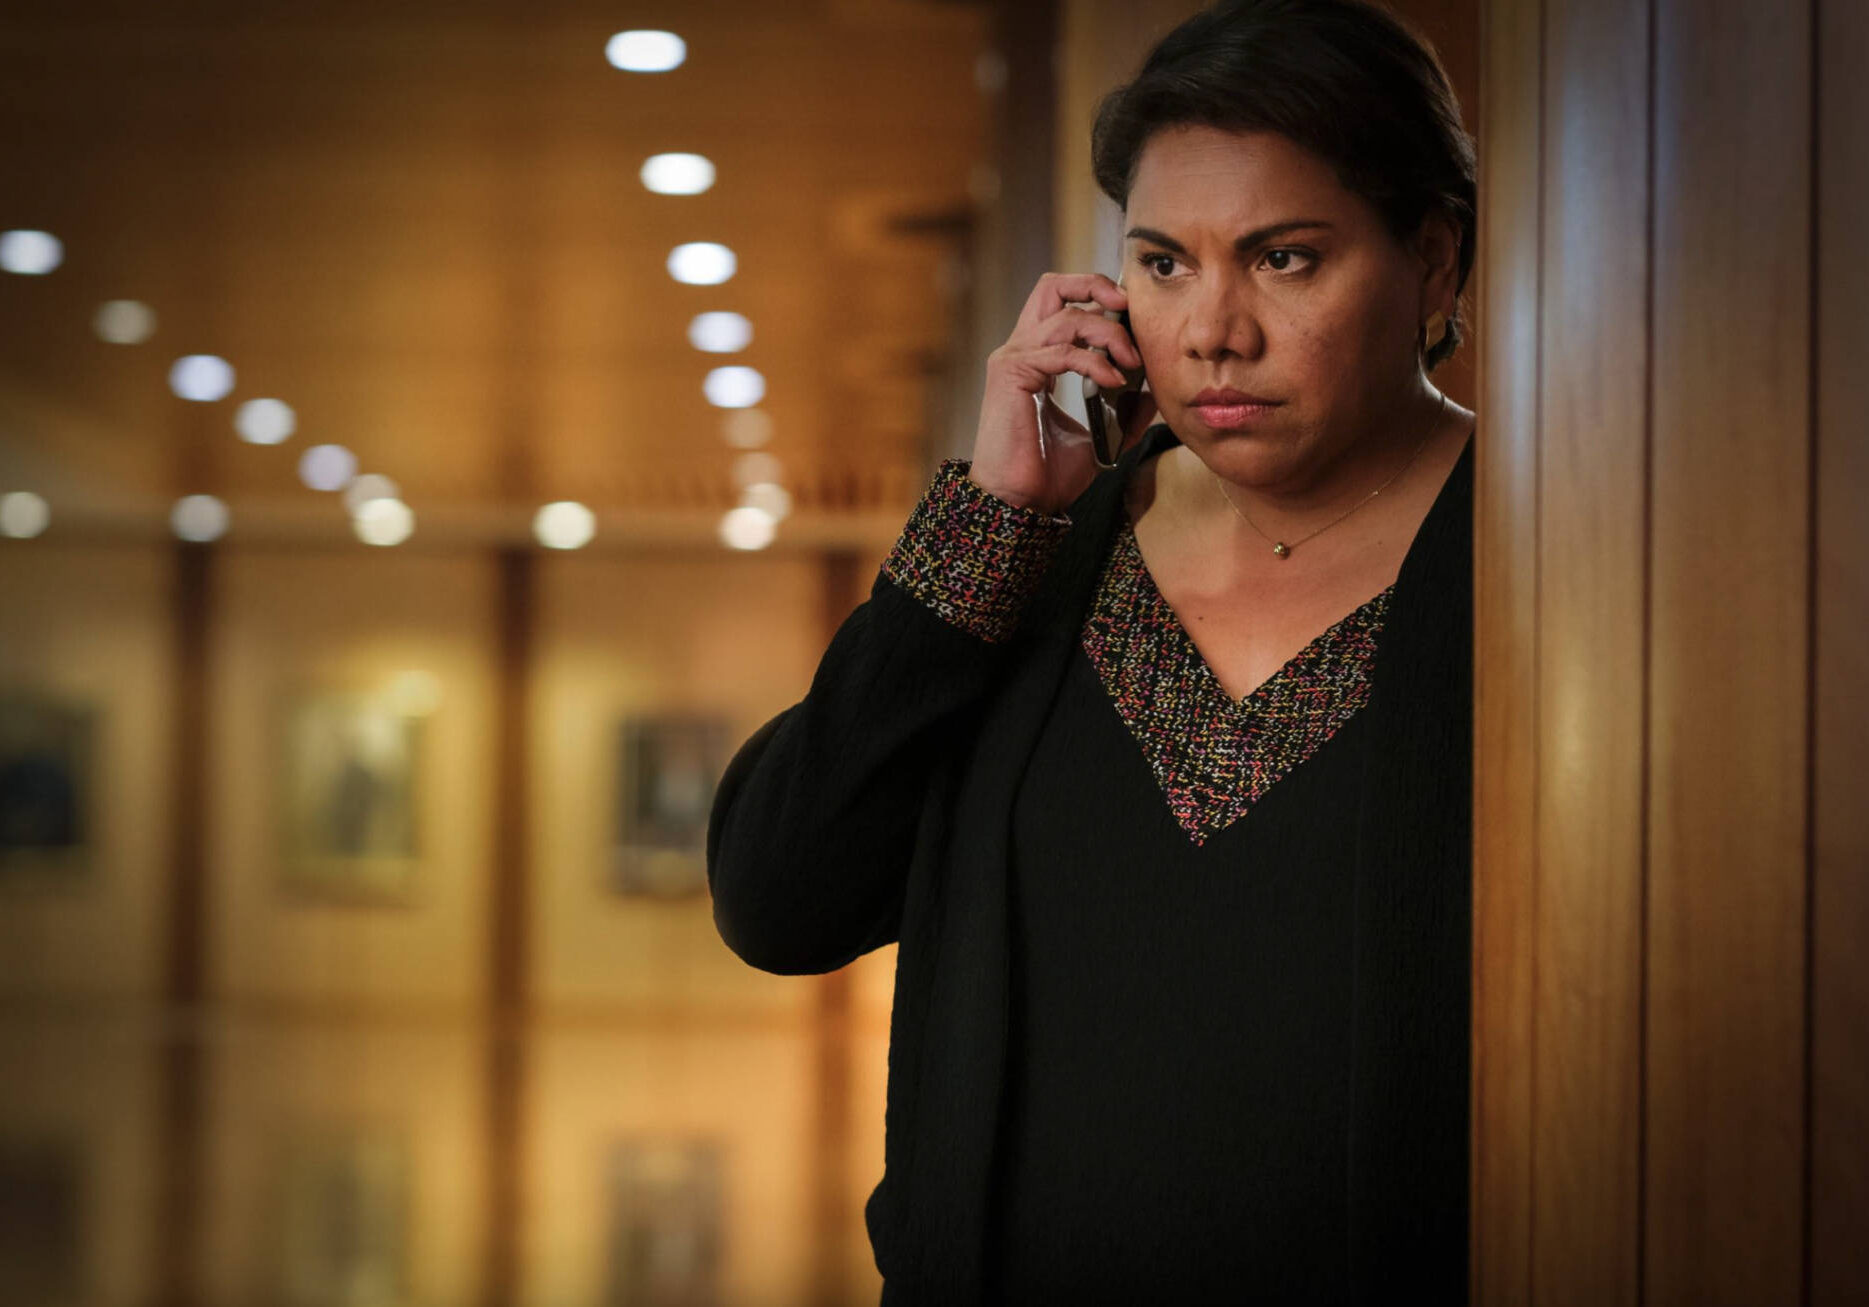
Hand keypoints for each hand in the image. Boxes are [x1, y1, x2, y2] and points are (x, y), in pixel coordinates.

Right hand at [967, 273, 1159, 515]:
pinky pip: (1063, 351)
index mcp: (1038, 359)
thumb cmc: (1047, 474)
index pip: (1065, 304)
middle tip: (1129, 309)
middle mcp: (1022, 350)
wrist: (1019, 502)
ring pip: (1067, 317)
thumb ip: (1123, 413)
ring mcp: (1013, 359)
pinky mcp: (1011, 374)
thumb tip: (1151, 392)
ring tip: (1131, 363)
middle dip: (1095, 285)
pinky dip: (1095, 362)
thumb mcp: (1098, 439)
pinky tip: (1113, 381)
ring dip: (1108, 334)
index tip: (1133, 321)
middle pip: (1053, 286)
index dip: (1099, 301)